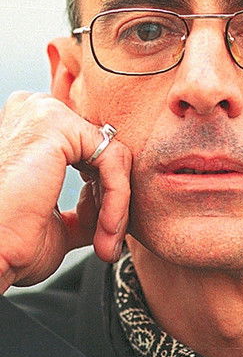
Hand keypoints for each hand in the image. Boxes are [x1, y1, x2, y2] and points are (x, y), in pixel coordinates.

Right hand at [0, 92, 131, 292]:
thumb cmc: (8, 244)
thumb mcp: (54, 221)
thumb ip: (83, 207)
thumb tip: (108, 210)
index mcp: (32, 131)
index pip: (89, 155)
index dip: (102, 198)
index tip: (103, 235)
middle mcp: (35, 112)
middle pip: (103, 153)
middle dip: (112, 202)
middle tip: (108, 242)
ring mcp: (44, 112)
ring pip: (112, 156)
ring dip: (116, 206)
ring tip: (106, 241)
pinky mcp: (56, 124)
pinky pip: (112, 158)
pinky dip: (117, 198)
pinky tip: (105, 227)